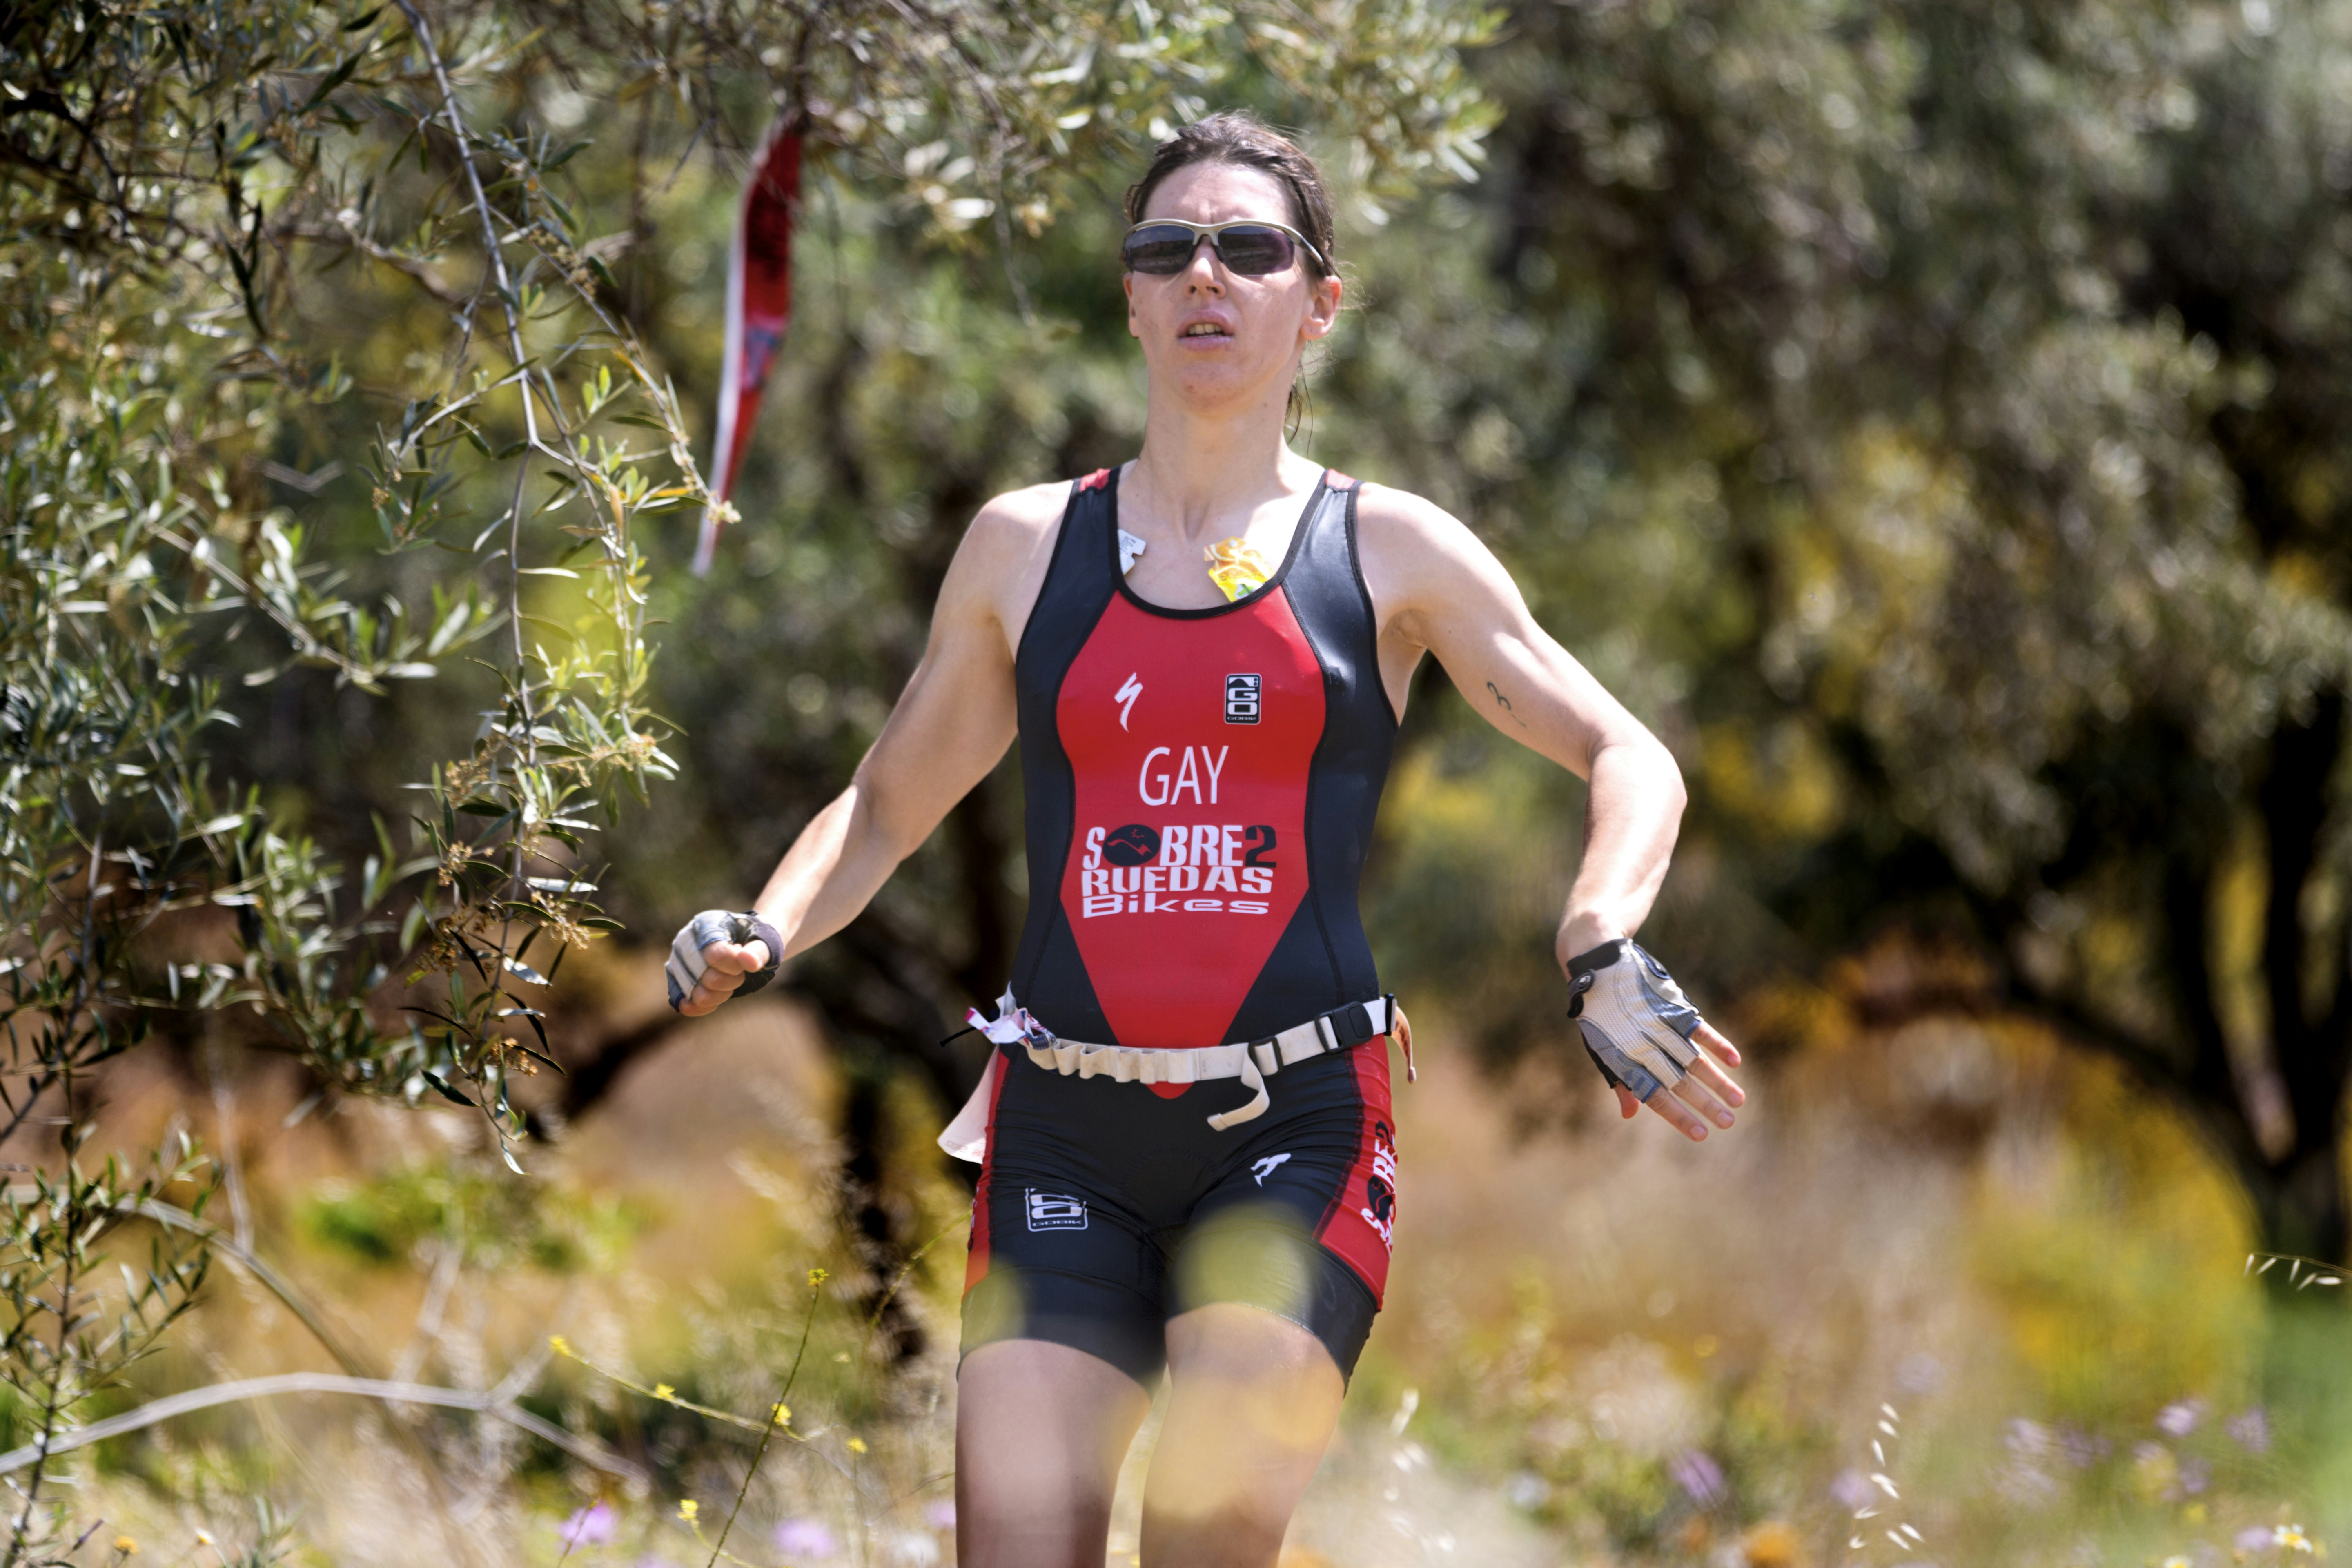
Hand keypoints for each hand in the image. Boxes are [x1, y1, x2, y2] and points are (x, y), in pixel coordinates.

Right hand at [674, 937, 772, 1016]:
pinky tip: (717, 996)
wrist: (745, 945)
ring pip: (698, 995)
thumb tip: (748, 960)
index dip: (735, 966)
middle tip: (738, 969)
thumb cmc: (753, 941)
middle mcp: (685, 943)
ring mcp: (678, 963)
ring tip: (728, 979)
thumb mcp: (763, 941)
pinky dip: (703, 1007)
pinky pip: (685, 1005)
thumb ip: (758, 951)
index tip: (745, 961)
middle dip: (732, 980)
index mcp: (705, 925)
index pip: (715, 956)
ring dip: (721, 994)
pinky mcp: (677, 982)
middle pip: (709, 979)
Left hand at [1563, 936, 1747, 1142]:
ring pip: (1694, 1059)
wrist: (1599, 963)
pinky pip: (1699, 1028)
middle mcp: (1644, 1045)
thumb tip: (1629, 1114)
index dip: (1679, 1116)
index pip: (1656, 1096)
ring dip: (1718, 1081)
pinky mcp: (1672, 1004)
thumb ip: (1619, 1079)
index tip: (1702, 1134)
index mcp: (1624, 1060)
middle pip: (1681, 1082)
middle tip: (1729, 1123)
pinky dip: (1718, 1044)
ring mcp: (1661, 1024)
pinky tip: (1734, 1061)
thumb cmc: (1597, 1013)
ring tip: (1739, 1100)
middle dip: (1706, 1105)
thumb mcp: (1599, 1048)